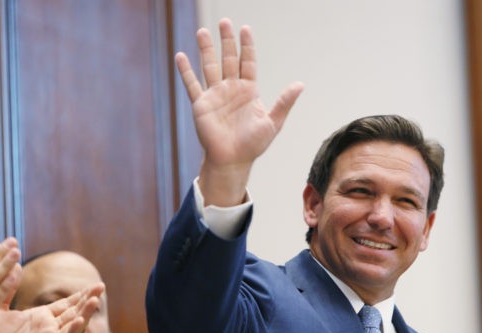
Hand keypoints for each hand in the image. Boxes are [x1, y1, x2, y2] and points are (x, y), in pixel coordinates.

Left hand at [0, 283, 102, 332]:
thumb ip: (8, 289)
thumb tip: (15, 266)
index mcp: (42, 318)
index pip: (67, 304)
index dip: (82, 294)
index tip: (96, 284)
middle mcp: (50, 329)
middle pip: (74, 312)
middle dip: (88, 300)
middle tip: (101, 286)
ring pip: (72, 326)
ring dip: (85, 313)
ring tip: (95, 300)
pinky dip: (72, 332)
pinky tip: (80, 321)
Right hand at [176, 18, 303, 206]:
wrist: (233, 161)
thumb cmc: (254, 145)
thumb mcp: (273, 122)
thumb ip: (284, 102)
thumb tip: (301, 84)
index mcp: (248, 90)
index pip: (247, 62)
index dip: (246, 46)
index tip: (245, 28)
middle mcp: (231, 89)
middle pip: (228, 59)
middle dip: (226, 41)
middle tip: (225, 22)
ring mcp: (215, 95)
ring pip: (209, 66)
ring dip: (206, 49)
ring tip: (203, 32)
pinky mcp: (201, 105)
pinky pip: (192, 85)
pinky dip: (186, 71)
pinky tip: (181, 56)